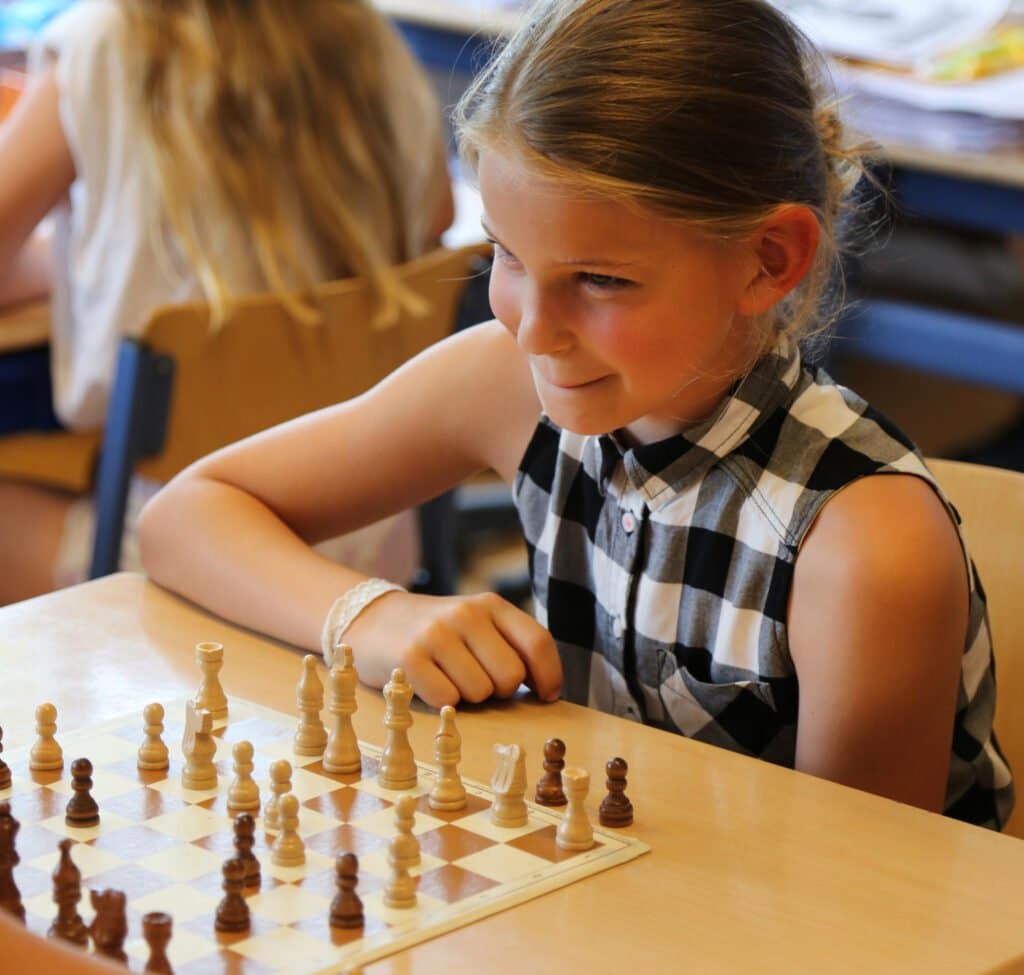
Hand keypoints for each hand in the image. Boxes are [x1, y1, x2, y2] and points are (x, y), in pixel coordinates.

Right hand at [343, 590, 561, 707]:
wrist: (373, 619)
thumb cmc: (438, 633)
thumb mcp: (477, 624)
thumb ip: (511, 646)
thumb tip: (547, 691)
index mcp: (490, 605)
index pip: (537, 642)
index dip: (549, 676)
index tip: (546, 695)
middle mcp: (466, 614)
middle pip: (510, 676)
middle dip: (499, 690)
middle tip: (477, 680)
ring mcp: (436, 635)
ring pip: (479, 693)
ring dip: (467, 697)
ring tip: (448, 677)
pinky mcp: (409, 658)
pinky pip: (447, 701)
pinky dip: (441, 703)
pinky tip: (427, 683)